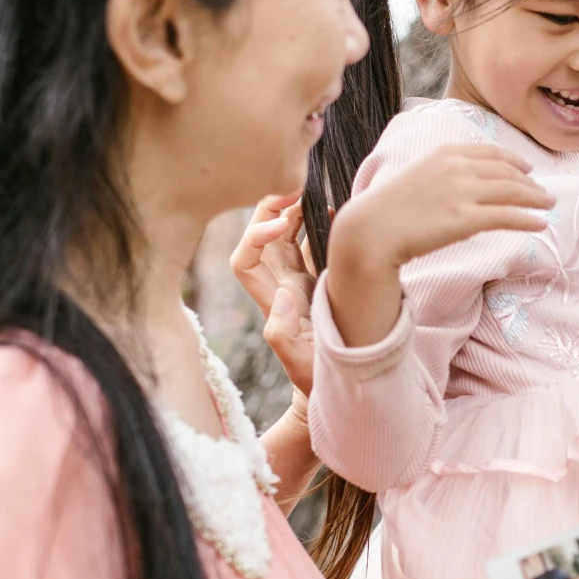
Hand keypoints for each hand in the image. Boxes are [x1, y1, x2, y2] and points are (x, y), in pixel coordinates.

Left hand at [230, 194, 314, 394]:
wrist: (335, 388)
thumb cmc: (316, 380)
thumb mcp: (299, 363)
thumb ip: (282, 333)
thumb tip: (282, 296)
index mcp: (272, 300)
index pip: (243, 260)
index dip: (255, 234)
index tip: (283, 224)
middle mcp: (281, 286)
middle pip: (262, 237)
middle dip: (272, 209)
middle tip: (297, 190)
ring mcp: (301, 282)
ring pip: (286, 236)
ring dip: (296, 212)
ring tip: (316, 193)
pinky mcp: (321, 281)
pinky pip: (313, 244)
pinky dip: (320, 224)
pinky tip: (334, 212)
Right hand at [325, 144, 551, 347]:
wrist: (371, 229)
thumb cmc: (388, 209)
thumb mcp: (416, 176)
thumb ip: (441, 173)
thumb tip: (461, 185)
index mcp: (445, 153)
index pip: (490, 153)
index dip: (513, 160)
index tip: (527, 168)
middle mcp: (457, 167)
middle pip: (506, 171)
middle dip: (530, 182)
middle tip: (544, 192)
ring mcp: (462, 193)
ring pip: (512, 192)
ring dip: (535, 198)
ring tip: (549, 205)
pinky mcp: (465, 220)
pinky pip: (507, 217)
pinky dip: (527, 219)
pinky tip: (540, 224)